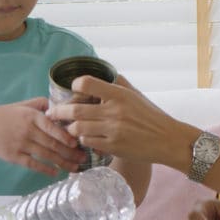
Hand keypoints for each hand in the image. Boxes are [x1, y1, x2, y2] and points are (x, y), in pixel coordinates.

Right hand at [0, 97, 85, 175]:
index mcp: (31, 116)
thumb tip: (61, 106)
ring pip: (45, 155)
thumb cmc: (6, 115)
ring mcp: (20, 144)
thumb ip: (41, 104)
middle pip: (52, 143)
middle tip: (83, 158)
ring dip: (62, 163)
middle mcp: (27, 130)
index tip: (78, 143)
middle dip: (70, 152)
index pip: (52, 126)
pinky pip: (33, 164)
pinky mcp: (14, 156)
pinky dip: (45, 169)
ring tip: (74, 168)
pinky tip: (55, 173)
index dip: (66, 136)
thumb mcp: (23, 105)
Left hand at [45, 75, 183, 164]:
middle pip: (76, 110)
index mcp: (119, 94)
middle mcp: (115, 111)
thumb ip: (119, 84)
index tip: (71, 90)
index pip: (87, 83)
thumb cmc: (151, 116)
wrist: (168, 140)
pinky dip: (82, 139)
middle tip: (51, 113)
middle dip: (58, 111)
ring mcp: (113, 130)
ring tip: (66, 127)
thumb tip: (103, 72)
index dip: (75, 85)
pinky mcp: (113, 146)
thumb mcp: (136, 95)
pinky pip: (88, 142)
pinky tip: (82, 138)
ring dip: (69, 128)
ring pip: (78, 128)